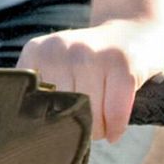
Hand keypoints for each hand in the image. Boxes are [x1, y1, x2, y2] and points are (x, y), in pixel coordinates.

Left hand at [17, 18, 163, 142]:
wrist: (134, 29)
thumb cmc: (89, 63)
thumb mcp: (53, 68)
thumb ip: (37, 95)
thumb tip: (29, 135)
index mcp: (36, 53)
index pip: (30, 106)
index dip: (44, 126)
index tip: (54, 130)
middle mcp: (59, 49)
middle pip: (59, 112)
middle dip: (73, 129)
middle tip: (85, 127)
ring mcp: (90, 53)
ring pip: (87, 114)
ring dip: (96, 131)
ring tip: (101, 126)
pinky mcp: (122, 62)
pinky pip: (114, 111)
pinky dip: (115, 127)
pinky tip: (115, 132)